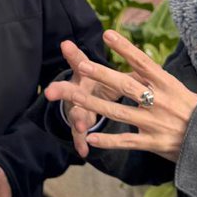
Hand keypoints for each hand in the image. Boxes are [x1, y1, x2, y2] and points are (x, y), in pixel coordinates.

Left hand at [45, 30, 196, 161]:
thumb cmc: (192, 109)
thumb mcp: (177, 88)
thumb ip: (153, 78)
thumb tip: (133, 61)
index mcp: (167, 84)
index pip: (142, 61)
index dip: (125, 48)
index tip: (106, 33)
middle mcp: (160, 101)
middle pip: (126, 85)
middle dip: (102, 75)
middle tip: (82, 65)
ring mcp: (155, 123)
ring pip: (120, 113)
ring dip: (95, 106)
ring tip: (75, 99)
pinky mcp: (154, 143)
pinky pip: (127, 142)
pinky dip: (109, 141)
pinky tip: (91, 139)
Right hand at [56, 40, 121, 157]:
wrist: (79, 99)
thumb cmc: (101, 82)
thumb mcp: (111, 74)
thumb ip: (125, 68)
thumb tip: (146, 61)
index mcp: (87, 75)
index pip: (79, 62)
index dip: (73, 55)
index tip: (65, 45)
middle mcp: (78, 90)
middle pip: (70, 89)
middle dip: (61, 90)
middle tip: (50, 91)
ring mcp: (77, 108)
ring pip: (75, 114)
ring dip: (78, 119)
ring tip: (81, 126)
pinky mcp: (79, 124)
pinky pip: (79, 134)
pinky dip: (81, 142)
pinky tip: (83, 151)